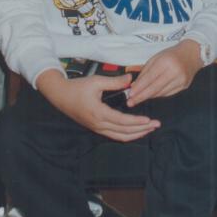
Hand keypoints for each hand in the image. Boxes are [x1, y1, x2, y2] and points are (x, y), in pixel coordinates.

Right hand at [36, 69, 159, 141]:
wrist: (60, 95)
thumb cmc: (77, 87)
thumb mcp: (96, 81)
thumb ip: (115, 82)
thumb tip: (131, 80)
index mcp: (99, 113)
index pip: (122, 121)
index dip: (137, 122)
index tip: (150, 120)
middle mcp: (98, 124)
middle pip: (124, 132)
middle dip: (142, 130)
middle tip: (156, 125)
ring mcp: (96, 128)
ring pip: (120, 136)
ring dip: (136, 134)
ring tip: (149, 129)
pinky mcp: (96, 128)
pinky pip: (114, 135)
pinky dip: (127, 135)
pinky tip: (136, 131)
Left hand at [125, 40, 202, 105]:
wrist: (193, 53)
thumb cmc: (172, 54)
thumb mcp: (156, 57)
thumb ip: (145, 71)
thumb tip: (135, 85)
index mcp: (166, 62)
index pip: (149, 78)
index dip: (139, 87)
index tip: (130, 94)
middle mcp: (174, 72)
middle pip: (155, 88)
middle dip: (141, 96)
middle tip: (131, 102)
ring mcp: (181, 80)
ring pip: (161, 93)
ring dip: (149, 96)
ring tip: (138, 99)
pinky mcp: (184, 86)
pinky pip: (168, 94)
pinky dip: (158, 95)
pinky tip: (151, 96)